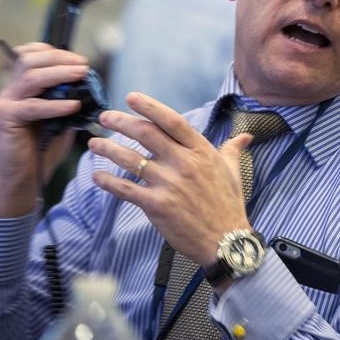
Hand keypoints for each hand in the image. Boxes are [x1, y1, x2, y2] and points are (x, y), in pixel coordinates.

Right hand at [0, 42, 88, 216]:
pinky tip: (74, 105)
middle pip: (30, 60)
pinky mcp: (7, 118)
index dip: (55, 52)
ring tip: (82, 74)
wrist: (24, 177)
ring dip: (60, 74)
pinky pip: (33, 106)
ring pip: (31, 78)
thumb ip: (69, 99)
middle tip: (83, 65)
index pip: (31, 55)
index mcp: (22, 86)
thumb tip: (90, 85)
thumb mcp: (61, 117)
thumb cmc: (43, 148)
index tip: (79, 59)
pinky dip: (56, 104)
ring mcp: (7, 103)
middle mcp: (11, 90)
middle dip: (60, 59)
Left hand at [90, 92, 253, 267]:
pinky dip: (108, 181)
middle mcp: (184, 163)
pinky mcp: (156, 205)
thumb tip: (245, 137)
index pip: (172, 121)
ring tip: (94, 143)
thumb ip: (232, 150)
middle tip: (105, 117)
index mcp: (201, 151)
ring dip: (108, 149)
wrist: (226, 241)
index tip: (131, 97)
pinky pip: (125, 189)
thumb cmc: (229, 205)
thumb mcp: (233, 172)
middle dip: (121, 122)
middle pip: (146, 134)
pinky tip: (97, 176)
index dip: (150, 107)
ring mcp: (169, 184)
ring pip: (130, 159)